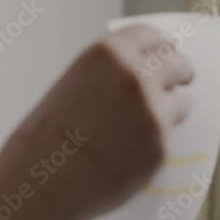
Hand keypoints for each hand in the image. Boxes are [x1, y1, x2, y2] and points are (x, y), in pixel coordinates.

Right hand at [9, 24, 193, 219]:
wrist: (39, 182)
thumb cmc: (44, 138)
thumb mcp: (73, 86)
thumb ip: (110, 74)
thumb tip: (143, 77)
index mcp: (110, 54)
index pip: (151, 36)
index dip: (160, 47)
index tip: (166, 55)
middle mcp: (137, 77)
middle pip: (177, 63)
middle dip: (178, 73)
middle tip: (178, 81)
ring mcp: (153, 113)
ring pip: (180, 103)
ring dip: (169, 110)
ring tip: (139, 128)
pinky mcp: (161, 148)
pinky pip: (166, 139)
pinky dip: (153, 144)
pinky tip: (125, 155)